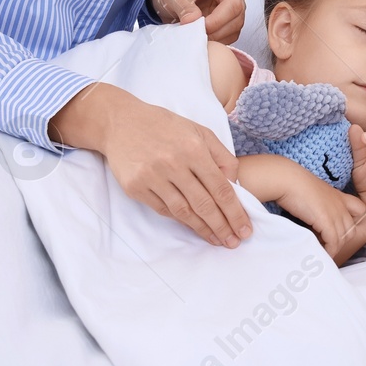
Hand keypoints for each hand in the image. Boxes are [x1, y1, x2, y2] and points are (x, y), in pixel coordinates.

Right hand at [49, 83, 251, 247]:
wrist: (120, 122)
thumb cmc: (165, 126)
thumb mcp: (198, 131)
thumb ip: (221, 155)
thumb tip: (235, 185)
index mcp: (193, 148)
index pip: (221, 188)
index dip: (235, 212)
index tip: (245, 229)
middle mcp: (173, 163)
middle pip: (204, 204)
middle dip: (222, 227)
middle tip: (234, 243)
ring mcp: (152, 177)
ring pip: (184, 212)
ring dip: (202, 229)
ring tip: (216, 240)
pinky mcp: (136, 187)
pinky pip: (163, 209)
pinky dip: (180, 220)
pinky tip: (193, 226)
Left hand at [149, 0, 246, 43]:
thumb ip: (184, 7)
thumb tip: (194, 21)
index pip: (233, 2)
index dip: (219, 19)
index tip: (201, 27)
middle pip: (237, 17)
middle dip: (217, 30)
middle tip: (196, 34)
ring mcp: (234, 6)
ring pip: (235, 28)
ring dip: (216, 36)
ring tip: (196, 34)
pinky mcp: (230, 20)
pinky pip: (230, 35)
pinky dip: (217, 40)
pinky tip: (202, 36)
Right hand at [276, 173, 365, 261]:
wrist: (288, 180)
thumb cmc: (294, 184)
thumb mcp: (313, 193)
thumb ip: (319, 205)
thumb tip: (313, 219)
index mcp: (339, 196)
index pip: (359, 209)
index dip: (351, 221)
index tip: (337, 228)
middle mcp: (341, 205)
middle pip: (351, 229)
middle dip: (340, 240)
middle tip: (325, 244)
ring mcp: (336, 214)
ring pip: (343, 238)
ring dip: (334, 248)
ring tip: (321, 250)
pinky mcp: (327, 222)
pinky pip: (333, 242)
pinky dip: (329, 250)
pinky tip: (320, 252)